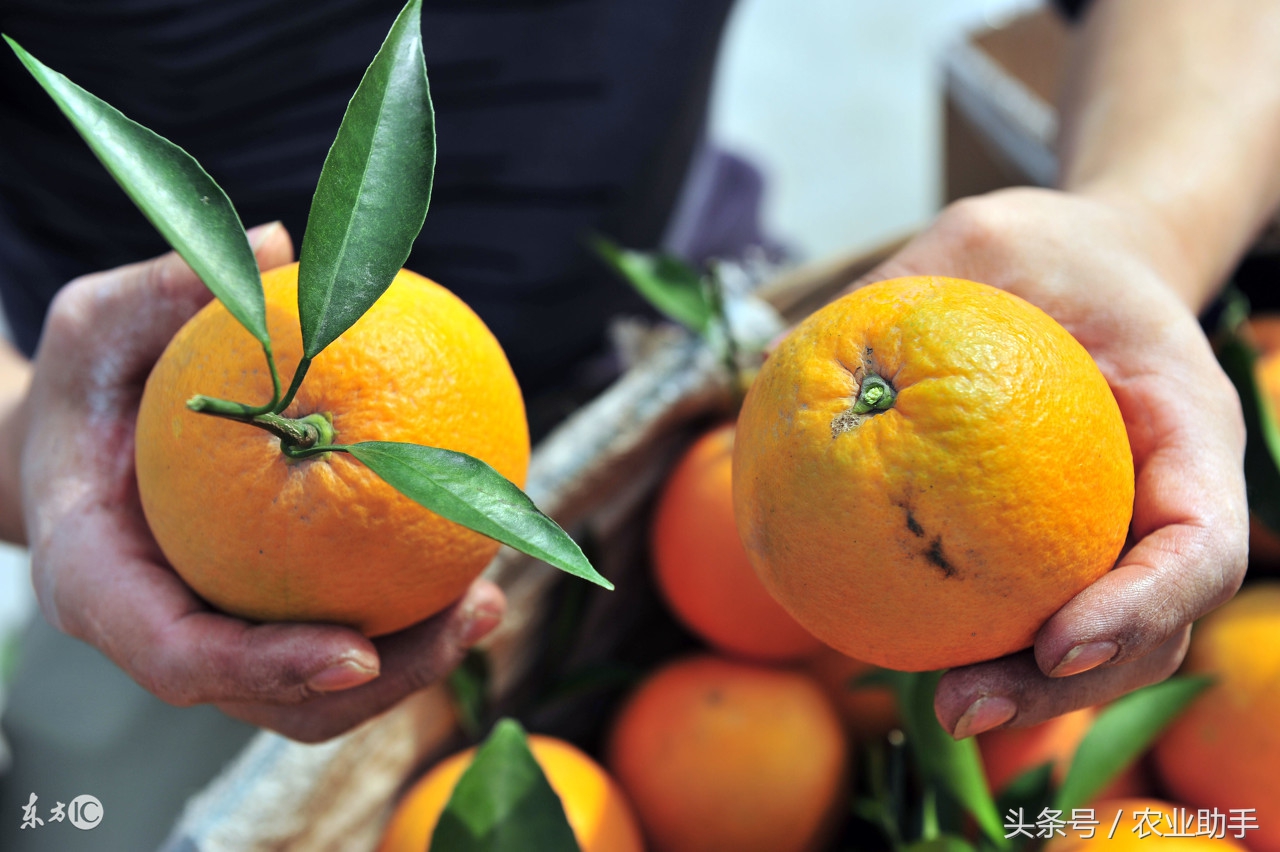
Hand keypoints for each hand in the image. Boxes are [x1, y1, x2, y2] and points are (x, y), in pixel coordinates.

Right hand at [17, 223, 504, 741]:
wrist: (77, 447)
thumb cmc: (87, 384)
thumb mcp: (98, 325)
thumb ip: (166, 289)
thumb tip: (278, 238)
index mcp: (101, 581)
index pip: (181, 656)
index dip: (267, 668)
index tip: (357, 653)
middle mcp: (163, 631)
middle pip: (275, 702)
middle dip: (381, 682)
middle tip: (474, 615)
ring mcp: (219, 638)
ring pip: (319, 694)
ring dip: (414, 663)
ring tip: (490, 601)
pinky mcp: (264, 622)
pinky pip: (340, 638)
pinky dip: (406, 621)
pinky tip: (471, 566)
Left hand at [849, 187, 1247, 736]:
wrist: (1089, 270)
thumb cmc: (1043, 249)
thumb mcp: (977, 239)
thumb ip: (899, 288)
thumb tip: (774, 357)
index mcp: (1186, 424)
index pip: (1201, 540)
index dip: (1142, 606)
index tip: (1054, 641)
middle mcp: (1173, 495)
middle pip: (1156, 625)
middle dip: (1068, 684)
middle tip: (962, 705)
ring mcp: (1133, 532)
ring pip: (1108, 644)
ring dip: (1032, 693)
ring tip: (940, 707)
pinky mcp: (1077, 546)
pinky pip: (1041, 603)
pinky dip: (990, 641)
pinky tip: (903, 652)